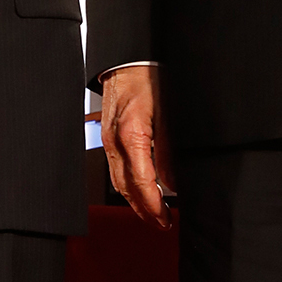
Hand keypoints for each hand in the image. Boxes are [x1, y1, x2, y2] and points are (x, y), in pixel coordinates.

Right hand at [102, 62, 176, 227]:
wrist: (129, 57)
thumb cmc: (148, 77)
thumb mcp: (168, 114)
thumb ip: (169, 150)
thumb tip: (174, 181)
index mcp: (130, 136)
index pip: (141, 182)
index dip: (153, 205)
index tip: (165, 218)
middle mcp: (114, 142)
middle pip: (125, 188)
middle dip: (143, 210)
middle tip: (161, 223)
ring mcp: (107, 140)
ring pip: (118, 181)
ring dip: (134, 200)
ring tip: (152, 211)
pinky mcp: (107, 136)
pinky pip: (115, 168)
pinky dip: (127, 184)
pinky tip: (139, 188)